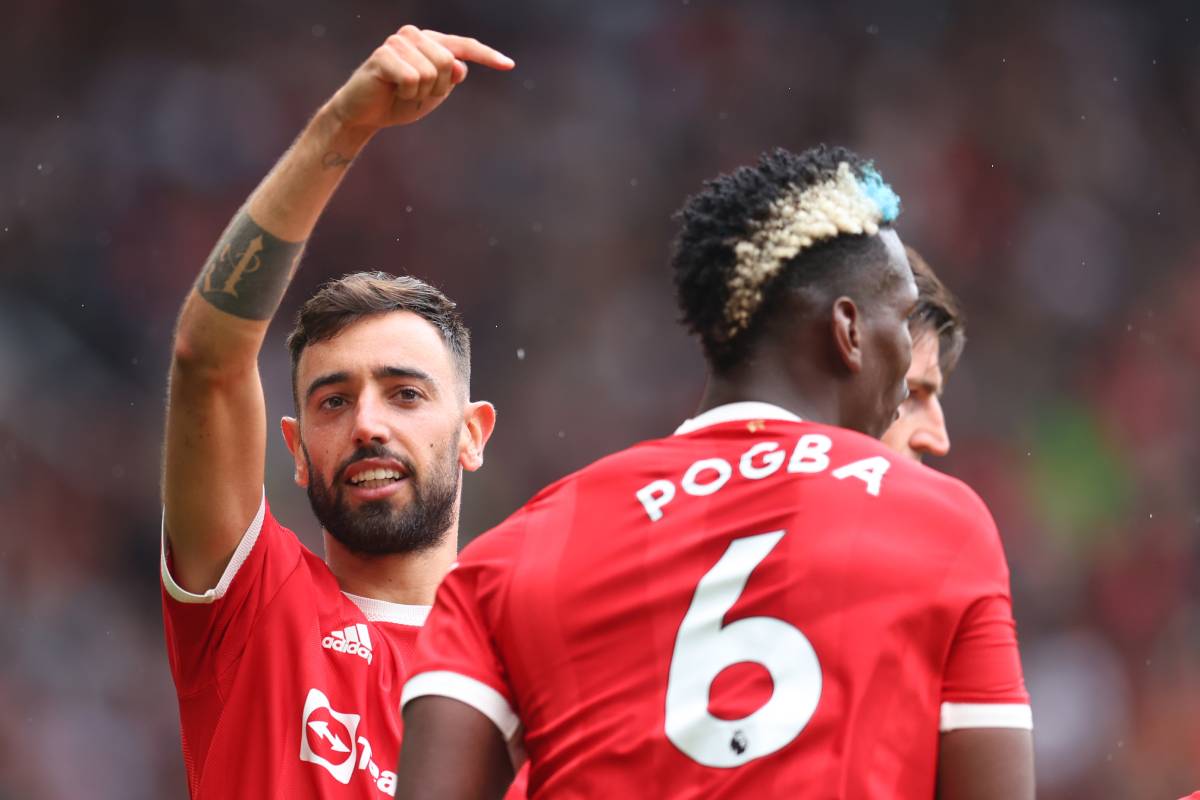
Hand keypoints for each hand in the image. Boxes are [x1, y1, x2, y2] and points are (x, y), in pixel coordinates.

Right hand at [327, 26, 513, 131]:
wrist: (366, 114)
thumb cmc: (401, 101)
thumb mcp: (434, 92)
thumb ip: (450, 78)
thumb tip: (459, 66)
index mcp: (430, 42)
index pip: (463, 45)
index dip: (487, 56)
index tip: (509, 65)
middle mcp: (414, 35)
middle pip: (448, 62)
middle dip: (437, 88)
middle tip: (416, 94)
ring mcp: (397, 42)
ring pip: (431, 72)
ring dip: (420, 93)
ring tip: (402, 92)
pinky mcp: (383, 55)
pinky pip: (412, 79)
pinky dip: (407, 93)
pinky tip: (392, 91)